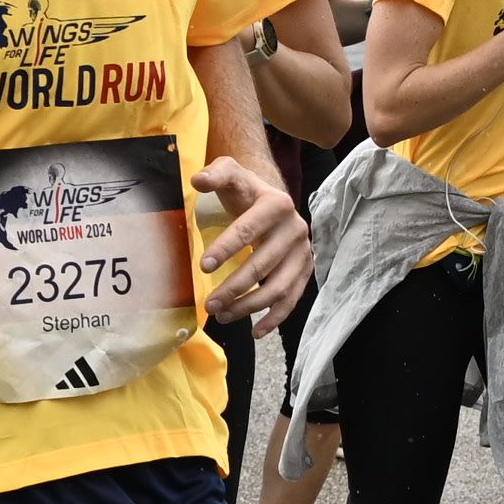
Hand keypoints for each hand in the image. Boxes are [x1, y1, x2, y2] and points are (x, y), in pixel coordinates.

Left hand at [196, 147, 310, 327]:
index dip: (226, 249)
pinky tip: (256, 331)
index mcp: (276, 204)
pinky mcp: (305, 270)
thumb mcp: (230, 173)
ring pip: (279, 287)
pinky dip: (276, 317)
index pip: (247, 230)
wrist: (270, 200)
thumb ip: (216, 174)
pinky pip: (293, 299)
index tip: (203, 266)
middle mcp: (295, 228)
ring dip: (250, 306)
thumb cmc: (244, 190)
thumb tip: (198, 180)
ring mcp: (303, 252)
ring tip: (222, 315)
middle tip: (209, 303)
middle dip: (234, 287)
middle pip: (263, 264)